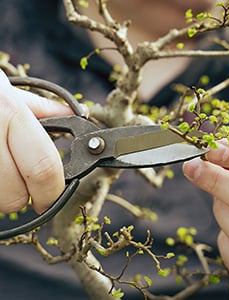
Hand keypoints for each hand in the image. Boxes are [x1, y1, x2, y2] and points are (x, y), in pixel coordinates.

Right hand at [0, 70, 74, 213]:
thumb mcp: (10, 93)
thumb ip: (44, 109)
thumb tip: (78, 115)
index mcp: (9, 113)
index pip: (43, 168)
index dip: (52, 191)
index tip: (53, 197)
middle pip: (16, 197)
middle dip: (26, 197)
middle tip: (26, 185)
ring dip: (4, 195)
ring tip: (2, 170)